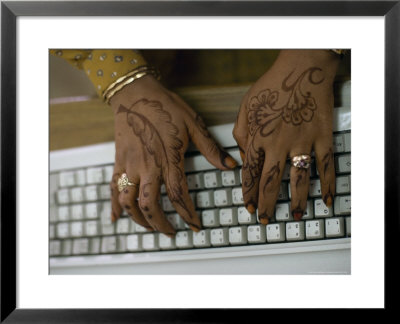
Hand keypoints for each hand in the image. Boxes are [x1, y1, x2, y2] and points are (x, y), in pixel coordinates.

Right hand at [109, 75, 237, 235]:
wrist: (135, 93)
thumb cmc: (165, 107)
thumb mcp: (193, 124)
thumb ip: (210, 148)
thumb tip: (229, 165)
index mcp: (168, 159)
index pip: (178, 195)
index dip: (187, 214)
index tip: (194, 226)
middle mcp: (147, 167)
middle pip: (150, 205)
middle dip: (160, 224)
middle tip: (171, 233)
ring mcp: (130, 166)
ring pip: (129, 202)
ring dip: (138, 219)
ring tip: (149, 227)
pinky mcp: (118, 162)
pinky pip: (113, 188)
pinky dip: (113, 205)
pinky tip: (115, 218)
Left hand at [233, 50, 339, 223]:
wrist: (302, 67)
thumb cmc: (272, 85)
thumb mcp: (245, 107)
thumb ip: (241, 133)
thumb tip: (243, 156)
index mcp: (258, 138)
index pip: (250, 173)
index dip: (248, 192)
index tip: (248, 206)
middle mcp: (278, 145)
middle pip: (270, 182)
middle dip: (266, 204)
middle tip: (264, 219)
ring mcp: (302, 142)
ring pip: (298, 180)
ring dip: (297, 201)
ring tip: (295, 217)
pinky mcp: (322, 138)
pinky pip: (326, 166)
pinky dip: (328, 185)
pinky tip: (327, 199)